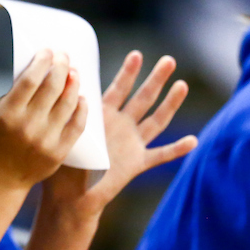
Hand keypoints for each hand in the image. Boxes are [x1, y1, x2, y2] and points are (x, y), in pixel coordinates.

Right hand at [0, 50, 87, 190]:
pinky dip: (81, 108)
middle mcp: (28, 125)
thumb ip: (16, 95)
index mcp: (8, 114)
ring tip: (74, 73)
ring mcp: (46, 140)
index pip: (30, 80)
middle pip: (52, 87)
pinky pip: (77, 124)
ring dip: (73, 84)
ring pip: (68, 103)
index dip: (42, 62)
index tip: (47, 51)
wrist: (1, 177)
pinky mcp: (59, 152)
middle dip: (61, 67)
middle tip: (64, 57)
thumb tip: (39, 70)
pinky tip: (81, 97)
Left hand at [42, 51, 197, 217]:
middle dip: (155, 79)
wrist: (69, 195)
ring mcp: (131, 143)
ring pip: (156, 120)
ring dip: (170, 104)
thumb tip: (56, 88)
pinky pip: (160, 155)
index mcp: (102, 116)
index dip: (127, 73)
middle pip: (143, 98)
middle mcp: (120, 125)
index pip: (118, 89)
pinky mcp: (137, 163)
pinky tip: (193, 141)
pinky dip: (177, 149)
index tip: (136, 54)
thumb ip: (66, 114)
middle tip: (169, 59)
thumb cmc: (61, 163)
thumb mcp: (63, 133)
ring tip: (182, 85)